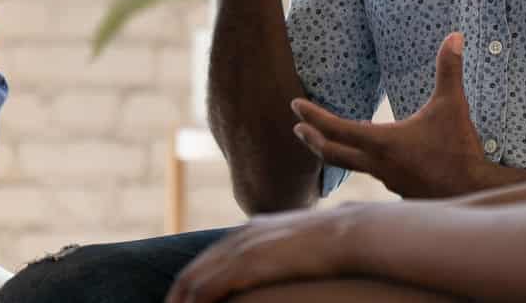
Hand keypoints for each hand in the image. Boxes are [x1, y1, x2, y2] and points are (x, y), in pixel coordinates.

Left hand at [166, 205, 367, 302]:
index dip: (191, 287)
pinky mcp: (245, 264)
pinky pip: (205, 290)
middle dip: (176, 299)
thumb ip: (285, 255)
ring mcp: (241, 248)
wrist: (349, 232)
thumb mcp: (302, 245)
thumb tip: (289, 265)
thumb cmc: (336, 243)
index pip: (207, 261)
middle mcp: (240, 236)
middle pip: (192, 272)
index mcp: (250, 231)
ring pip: (192, 282)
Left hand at [292, 33, 489, 198]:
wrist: (472, 191)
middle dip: (311, 139)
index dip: (313, 116)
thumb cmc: (459, 149)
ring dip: (337, 152)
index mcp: (382, 143)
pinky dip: (363, 163)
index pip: (336, 128)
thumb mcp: (452, 105)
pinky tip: (373, 157)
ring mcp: (387, 181)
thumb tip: (454, 36)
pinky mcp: (399, 190)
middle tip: (297, 128)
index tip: (295, 106)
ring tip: (330, 141)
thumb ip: (449, 70)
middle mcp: (377, 164)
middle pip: (332, 153)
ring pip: (353, 165)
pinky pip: (373, 174)